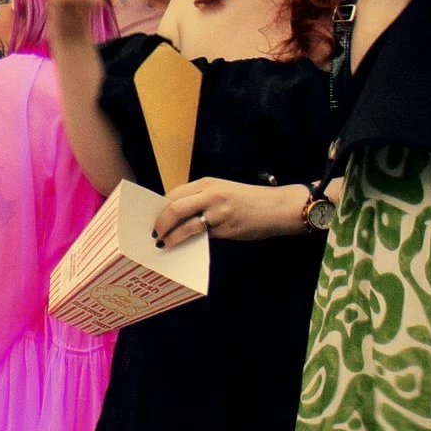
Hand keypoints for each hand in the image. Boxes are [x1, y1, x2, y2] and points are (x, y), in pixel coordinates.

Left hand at [151, 177, 310, 247]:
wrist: (279, 208)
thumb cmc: (249, 201)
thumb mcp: (223, 191)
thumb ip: (201, 199)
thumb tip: (177, 215)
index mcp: (207, 183)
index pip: (174, 194)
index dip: (159, 207)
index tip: (151, 217)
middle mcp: (211, 195)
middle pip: (174, 208)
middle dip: (160, 223)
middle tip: (153, 233)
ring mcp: (218, 212)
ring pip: (185, 224)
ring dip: (170, 236)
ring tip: (163, 244)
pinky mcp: (227, 228)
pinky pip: (202, 236)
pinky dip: (188, 242)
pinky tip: (182, 247)